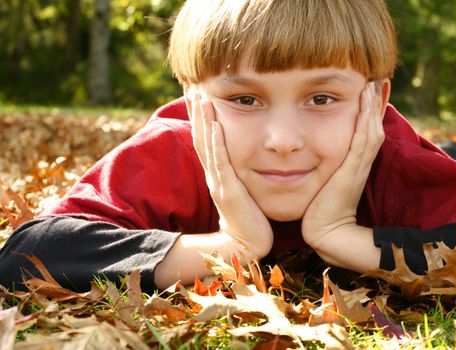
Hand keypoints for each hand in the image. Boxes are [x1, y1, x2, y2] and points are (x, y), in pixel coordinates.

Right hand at [187, 89, 273, 257]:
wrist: (248, 244)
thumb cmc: (250, 216)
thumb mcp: (243, 187)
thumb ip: (240, 170)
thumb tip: (249, 153)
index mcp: (217, 171)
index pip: (205, 137)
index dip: (200, 115)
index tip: (198, 92)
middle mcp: (213, 174)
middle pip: (200, 136)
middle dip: (196, 111)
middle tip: (191, 85)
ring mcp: (218, 182)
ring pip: (207, 145)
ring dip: (203, 120)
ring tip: (200, 95)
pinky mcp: (228, 192)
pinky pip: (221, 162)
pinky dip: (217, 142)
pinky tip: (215, 124)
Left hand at [302, 82, 383, 251]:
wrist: (325, 231)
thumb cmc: (321, 207)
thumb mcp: (326, 180)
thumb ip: (327, 166)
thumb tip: (316, 153)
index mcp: (355, 163)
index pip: (366, 131)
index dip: (370, 111)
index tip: (369, 89)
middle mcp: (361, 162)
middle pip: (374, 126)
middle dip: (377, 103)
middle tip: (379, 79)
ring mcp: (359, 166)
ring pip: (371, 130)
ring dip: (374, 107)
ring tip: (374, 84)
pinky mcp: (352, 172)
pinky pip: (362, 142)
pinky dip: (366, 122)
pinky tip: (367, 105)